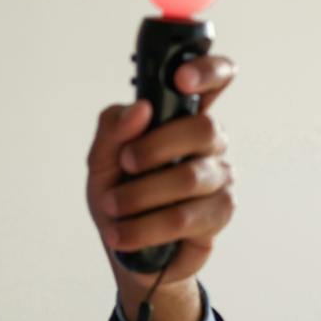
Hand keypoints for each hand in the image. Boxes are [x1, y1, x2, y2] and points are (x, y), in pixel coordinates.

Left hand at [85, 55, 237, 289]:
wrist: (125, 249)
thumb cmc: (118, 197)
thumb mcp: (101, 162)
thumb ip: (113, 130)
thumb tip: (140, 108)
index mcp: (183, 116)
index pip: (215, 79)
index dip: (207, 71)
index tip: (180, 79)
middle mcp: (209, 142)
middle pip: (203, 129)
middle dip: (154, 147)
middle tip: (125, 163)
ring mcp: (219, 177)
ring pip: (190, 177)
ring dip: (141, 195)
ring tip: (113, 208)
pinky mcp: (219, 214)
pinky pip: (186, 217)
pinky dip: (146, 227)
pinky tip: (124, 234)